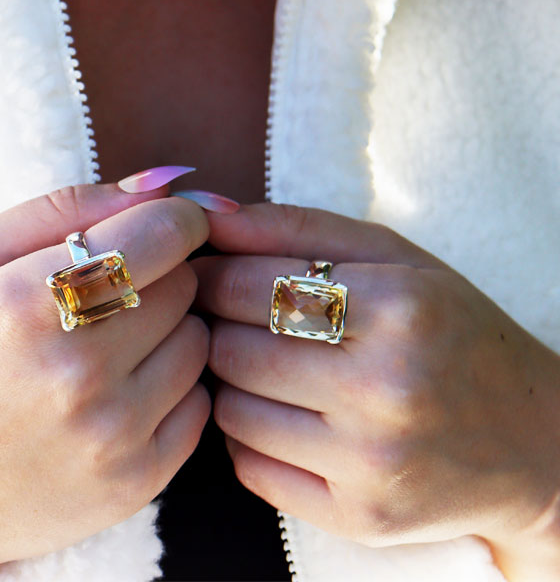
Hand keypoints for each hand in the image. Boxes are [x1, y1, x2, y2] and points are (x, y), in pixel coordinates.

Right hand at [0, 183, 209, 579]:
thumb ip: (62, 207)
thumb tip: (166, 181)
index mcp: (25, 304)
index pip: (161, 233)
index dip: (175, 219)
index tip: (163, 226)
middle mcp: (76, 373)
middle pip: (184, 285)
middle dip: (157, 278)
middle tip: (107, 297)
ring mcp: (111, 436)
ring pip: (198, 341)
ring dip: (166, 334)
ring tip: (106, 349)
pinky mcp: (138, 482)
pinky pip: (201, 403)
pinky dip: (171, 389)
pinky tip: (118, 396)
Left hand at [193, 203, 559, 579]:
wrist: (529, 440)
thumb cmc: (449, 329)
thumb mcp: (391, 256)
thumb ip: (293, 226)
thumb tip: (204, 215)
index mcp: (400, 307)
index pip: (246, 286)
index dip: (210, 274)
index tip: (206, 271)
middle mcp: (388, 390)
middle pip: (229, 349)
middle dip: (216, 326)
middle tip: (234, 318)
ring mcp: (373, 464)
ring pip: (230, 410)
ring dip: (228, 381)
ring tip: (263, 364)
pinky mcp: (359, 518)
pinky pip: (248, 467)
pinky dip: (246, 435)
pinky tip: (281, 414)